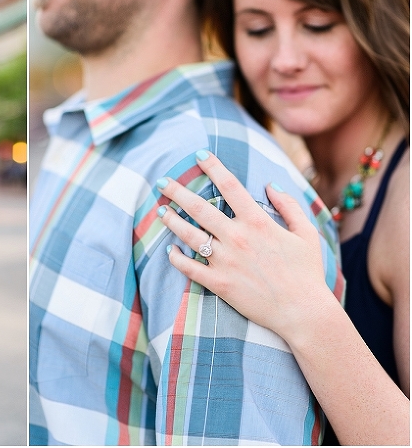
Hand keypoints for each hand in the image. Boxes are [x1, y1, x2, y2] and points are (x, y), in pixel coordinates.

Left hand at [156, 150, 334, 340]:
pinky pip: (190, 268)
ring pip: (189, 235)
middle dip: (177, 191)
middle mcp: (237, 238)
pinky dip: (176, 258)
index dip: (212, 167)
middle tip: (162, 182)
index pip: (229, 186)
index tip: (198, 155)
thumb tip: (271, 184)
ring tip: (161, 211)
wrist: (303, 312)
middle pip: (199, 207)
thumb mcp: (306, 233)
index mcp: (257, 222)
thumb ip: (289, 205)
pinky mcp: (219, 283)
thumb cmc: (307, 272)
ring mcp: (225, 261)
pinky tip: (169, 250)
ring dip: (171, 221)